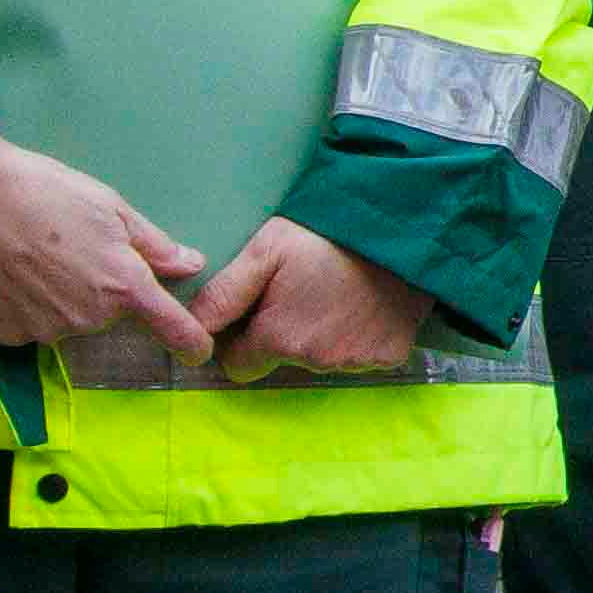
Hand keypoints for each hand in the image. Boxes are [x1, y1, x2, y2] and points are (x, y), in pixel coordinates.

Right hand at [0, 125, 201, 368]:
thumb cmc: (40, 190)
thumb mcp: (108, 206)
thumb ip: (153, 245)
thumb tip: (191, 265)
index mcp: (123, 285)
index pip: (172, 329)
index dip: (190, 342)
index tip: (197, 350)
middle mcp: (88, 318)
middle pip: (110, 315)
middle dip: (102, 288)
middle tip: (71, 247)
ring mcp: (45, 331)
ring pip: (69, 320)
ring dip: (62, 297)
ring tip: (33, 253)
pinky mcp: (5, 335)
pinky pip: (30, 325)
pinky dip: (25, 305)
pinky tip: (7, 270)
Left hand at [190, 217, 433, 381]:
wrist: (401, 226)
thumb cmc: (327, 233)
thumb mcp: (265, 251)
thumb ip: (223, 294)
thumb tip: (191, 329)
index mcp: (278, 339)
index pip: (240, 367)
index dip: (244, 339)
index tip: (260, 312)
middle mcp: (315, 360)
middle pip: (283, 361)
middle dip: (285, 335)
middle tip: (302, 291)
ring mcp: (355, 361)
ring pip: (323, 359)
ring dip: (324, 335)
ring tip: (336, 292)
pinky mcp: (389, 356)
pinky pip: (362, 357)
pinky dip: (360, 336)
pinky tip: (364, 303)